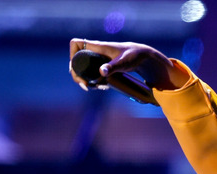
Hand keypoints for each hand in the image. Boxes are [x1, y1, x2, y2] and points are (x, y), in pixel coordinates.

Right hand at [68, 39, 188, 90]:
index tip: (76, 67)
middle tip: (85, 85)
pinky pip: (92, 72)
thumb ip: (113, 67)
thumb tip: (102, 72)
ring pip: (84, 67)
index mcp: (97, 47)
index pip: (76, 44)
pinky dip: (93, 80)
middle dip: (77, 73)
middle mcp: (96, 52)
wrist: (144, 58)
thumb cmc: (134, 56)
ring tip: (91, 87)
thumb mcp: (124, 63)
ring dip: (84, 78)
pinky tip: (99, 86)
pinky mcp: (104, 66)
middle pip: (77, 60)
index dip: (72, 54)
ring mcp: (99, 59)